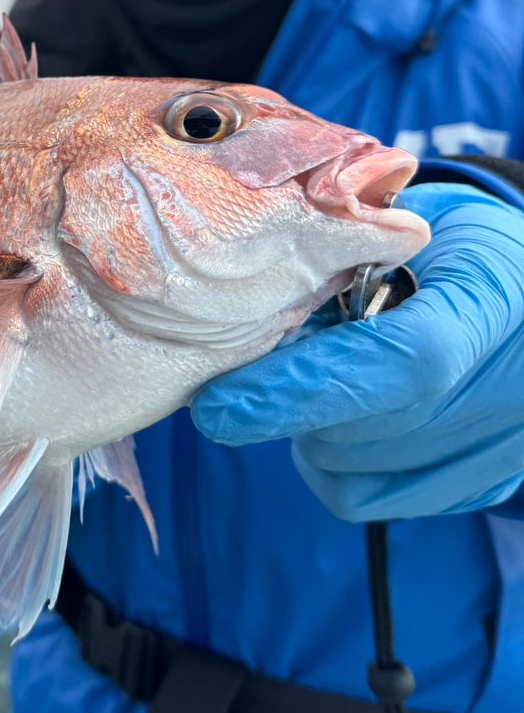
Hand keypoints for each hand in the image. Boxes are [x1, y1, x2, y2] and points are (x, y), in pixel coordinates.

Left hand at [189, 183, 523, 520]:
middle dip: (290, 400)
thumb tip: (248, 311)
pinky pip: (368, 496)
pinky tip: (334, 413)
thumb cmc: (455, 237)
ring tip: (319, 371)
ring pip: (354, 471)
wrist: (517, 282)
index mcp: (497, 299)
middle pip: (369, 430)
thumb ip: (344, 257)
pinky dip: (328, 459)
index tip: (218, 405)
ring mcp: (502, 447)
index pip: (401, 366)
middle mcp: (513, 389)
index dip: (304, 388)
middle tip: (258, 359)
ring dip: (308, 427)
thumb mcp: (410, 216)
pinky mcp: (479, 483)